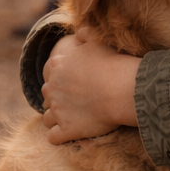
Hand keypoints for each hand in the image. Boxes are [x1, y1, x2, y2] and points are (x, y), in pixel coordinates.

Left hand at [42, 29, 140, 144]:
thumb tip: (79, 33)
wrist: (123, 89)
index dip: (60, 79)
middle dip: (58, 98)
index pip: (49, 73)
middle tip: (76, 101)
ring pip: (47, 117)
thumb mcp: (98, 41)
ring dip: (57, 118)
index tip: (74, 83)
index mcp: (56, 66)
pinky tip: (71, 133)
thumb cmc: (113, 63)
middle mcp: (52, 87)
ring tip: (73, 119)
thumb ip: (85, 35)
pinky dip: (60, 136)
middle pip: (47, 95)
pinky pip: (53, 137)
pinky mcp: (65, 130)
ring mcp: (57, 110)